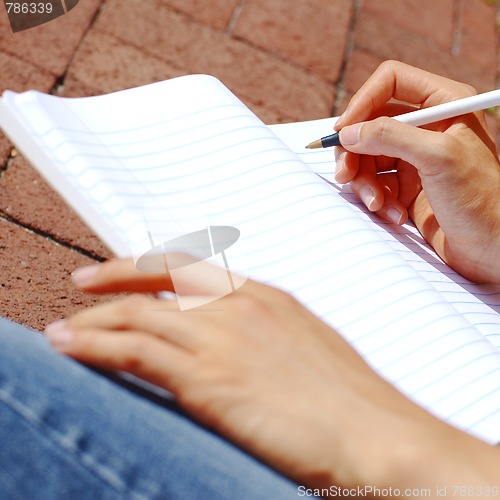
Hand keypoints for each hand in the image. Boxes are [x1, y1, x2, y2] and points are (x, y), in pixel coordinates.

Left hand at [45, 257, 499, 489]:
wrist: (374, 431)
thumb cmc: (349, 396)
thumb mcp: (304, 345)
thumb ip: (265, 333)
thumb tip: (238, 340)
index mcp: (264, 295)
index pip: (192, 267)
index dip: (150, 266)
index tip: (123, 271)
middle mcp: (238, 306)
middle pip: (157, 279)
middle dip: (112, 277)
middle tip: (81, 283)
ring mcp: (220, 338)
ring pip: (136, 316)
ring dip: (92, 322)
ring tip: (62, 329)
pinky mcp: (207, 378)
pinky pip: (134, 352)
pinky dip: (94, 346)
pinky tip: (70, 347)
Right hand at [334, 60, 499, 282]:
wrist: (492, 247)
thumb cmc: (481, 199)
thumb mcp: (438, 158)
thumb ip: (390, 136)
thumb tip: (348, 132)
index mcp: (444, 103)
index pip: (390, 82)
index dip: (362, 103)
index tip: (344, 131)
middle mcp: (427, 126)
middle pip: (370, 124)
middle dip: (355, 152)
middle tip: (346, 175)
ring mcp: (414, 157)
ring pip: (367, 157)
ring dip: (365, 182)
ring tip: (378, 205)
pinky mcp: (406, 185)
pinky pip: (375, 183)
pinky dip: (377, 200)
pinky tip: (395, 215)